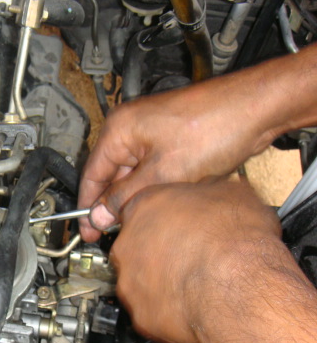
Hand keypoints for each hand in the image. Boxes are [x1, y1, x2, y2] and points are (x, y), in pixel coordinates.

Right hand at [78, 80, 275, 241]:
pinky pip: (150, 167)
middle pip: (110, 174)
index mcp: (119, 129)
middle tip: (111, 233)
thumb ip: (126, 197)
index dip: (88, 207)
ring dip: (134, 197)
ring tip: (137, 221)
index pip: (91, 175)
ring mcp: (150, 130)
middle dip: (111, 204)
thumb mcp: (163, 173)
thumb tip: (102, 214)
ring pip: (131, 173)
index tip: (87, 231)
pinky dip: (151, 186)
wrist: (255, 109)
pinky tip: (157, 204)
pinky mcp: (169, 137)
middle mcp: (130, 126)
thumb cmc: (213, 127)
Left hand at [110, 180, 281, 342]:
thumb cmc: (236, 240)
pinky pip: (151, 312)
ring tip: (194, 285)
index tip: (179, 227)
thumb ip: (207, 193)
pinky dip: (169, 312)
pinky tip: (194, 307)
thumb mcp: (230, 193)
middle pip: (135, 247)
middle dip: (159, 253)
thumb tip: (211, 193)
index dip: (164, 221)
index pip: (141, 211)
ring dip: (161, 283)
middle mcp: (127, 243)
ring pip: (140, 281)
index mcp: (143, 207)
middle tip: (189, 258)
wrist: (240, 288)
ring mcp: (130, 281)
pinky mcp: (140, 315)